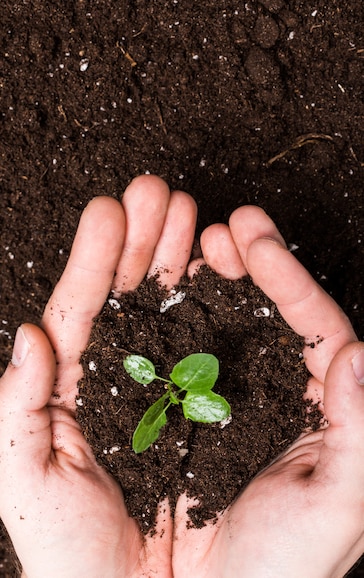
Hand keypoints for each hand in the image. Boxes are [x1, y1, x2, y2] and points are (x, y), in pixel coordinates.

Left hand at [0, 175, 196, 577]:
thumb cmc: (68, 551)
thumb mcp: (24, 480)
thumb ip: (16, 408)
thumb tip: (27, 338)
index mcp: (69, 387)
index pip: (79, 310)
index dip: (92, 259)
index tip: (108, 211)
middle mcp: (117, 377)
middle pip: (127, 294)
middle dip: (141, 239)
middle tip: (156, 192)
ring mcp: (161, 387)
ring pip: (167, 310)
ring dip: (175, 256)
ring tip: (188, 213)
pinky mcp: (199, 405)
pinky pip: (204, 349)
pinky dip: (208, 307)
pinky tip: (216, 269)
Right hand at [173, 206, 363, 577]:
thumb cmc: (279, 573)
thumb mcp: (335, 513)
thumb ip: (361, 435)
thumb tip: (361, 354)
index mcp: (320, 408)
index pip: (316, 326)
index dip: (287, 278)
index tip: (254, 240)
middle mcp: (276, 394)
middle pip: (268, 310)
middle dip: (248, 260)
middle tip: (225, 223)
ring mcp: (228, 399)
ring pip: (222, 321)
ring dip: (208, 275)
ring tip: (192, 237)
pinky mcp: (184, 411)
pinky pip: (178, 352)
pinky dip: (171, 314)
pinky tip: (161, 288)